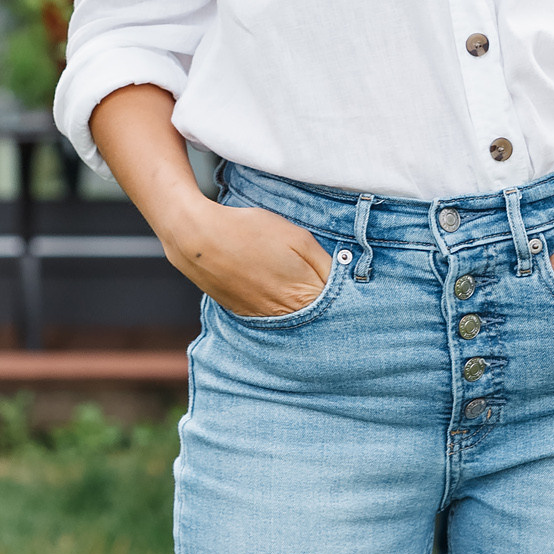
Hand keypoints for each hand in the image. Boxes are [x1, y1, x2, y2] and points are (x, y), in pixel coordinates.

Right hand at [162, 199, 333, 318]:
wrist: (200, 240)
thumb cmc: (251, 232)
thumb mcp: (299, 237)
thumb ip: (326, 263)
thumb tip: (345, 278)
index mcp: (304, 295)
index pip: (339, 307)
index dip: (347, 296)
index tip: (353, 290)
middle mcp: (285, 315)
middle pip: (319, 319)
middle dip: (329, 307)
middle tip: (331, 289)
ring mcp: (263, 318)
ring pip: (296, 321)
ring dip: (305, 310)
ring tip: (300, 287)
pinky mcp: (246, 315)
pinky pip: (273, 319)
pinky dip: (281, 309)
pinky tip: (277, 291)